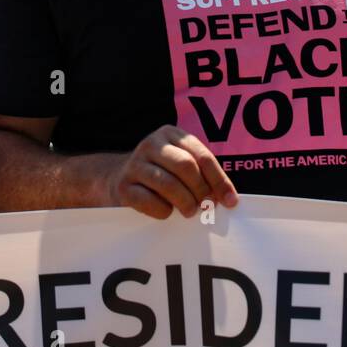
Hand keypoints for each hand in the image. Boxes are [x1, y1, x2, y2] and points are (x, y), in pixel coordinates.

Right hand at [105, 125, 238, 219]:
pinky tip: (167, 212)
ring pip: (168, 184)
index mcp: (171, 134)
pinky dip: (163, 211)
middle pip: (186, 167)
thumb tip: (228, 199)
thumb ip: (203, 175)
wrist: (116, 178)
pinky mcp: (122, 186)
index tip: (230, 201)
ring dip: (185, 202)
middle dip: (201, 190)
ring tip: (189, 211)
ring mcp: (135, 164)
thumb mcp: (181, 165)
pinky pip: (148, 201)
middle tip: (205, 206)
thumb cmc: (160, 175)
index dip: (219, 180)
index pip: (202, 156)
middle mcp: (151, 144)